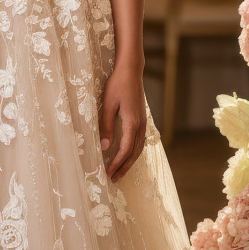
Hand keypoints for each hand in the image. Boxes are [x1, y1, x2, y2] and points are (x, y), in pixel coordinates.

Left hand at [99, 63, 146, 181]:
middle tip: (114, 179)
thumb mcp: (108, 103)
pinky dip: (134, 153)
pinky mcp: (142, 119)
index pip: (126, 150)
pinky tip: (127, 155)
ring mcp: (143, 123)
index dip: (118, 163)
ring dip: (129, 162)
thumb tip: (105, 147)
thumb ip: (106, 125)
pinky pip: (140, 142)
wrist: (131, 70)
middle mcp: (140, 125)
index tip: (109, 173)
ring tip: (120, 172)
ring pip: (139, 149)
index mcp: (132, 122)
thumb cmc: (117, 84)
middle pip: (134, 153)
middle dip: (124, 167)